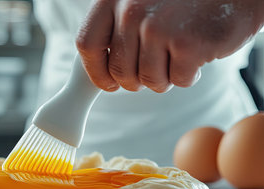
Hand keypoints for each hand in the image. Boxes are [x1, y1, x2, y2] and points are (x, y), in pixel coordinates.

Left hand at [76, 0, 263, 91]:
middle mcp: (132, 10)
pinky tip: (196, 53)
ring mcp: (159, 27)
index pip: (88, 44)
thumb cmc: (183, 0)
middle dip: (136, 80)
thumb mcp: (140, 2)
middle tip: (154, 69)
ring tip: (178, 54)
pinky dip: (187, 75)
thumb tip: (101, 71)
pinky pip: (176, 81)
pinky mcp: (188, 43)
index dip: (97, 71)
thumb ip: (117, 28)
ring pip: (147, 80)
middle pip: (119, 70)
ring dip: (164, 77)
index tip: (108, 83)